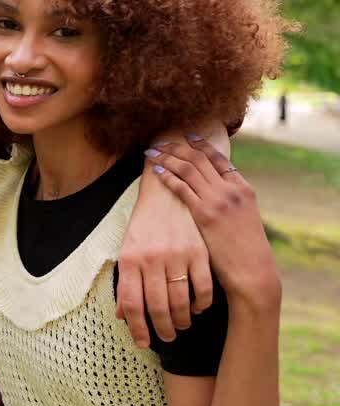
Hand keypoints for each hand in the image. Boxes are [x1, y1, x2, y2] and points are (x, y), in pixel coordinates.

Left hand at [117, 144, 215, 346]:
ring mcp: (177, 256)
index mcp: (129, 260)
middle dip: (162, 329)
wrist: (166, 195)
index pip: (131, 304)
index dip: (137, 328)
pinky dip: (202, 304)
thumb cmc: (144, 228)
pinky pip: (203, 288)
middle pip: (157, 307)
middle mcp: (151, 259)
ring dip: (182, 320)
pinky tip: (198, 308)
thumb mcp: (127, 251)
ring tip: (181, 326)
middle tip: (167, 338)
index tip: (143, 342)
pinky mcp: (199, 252)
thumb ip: (125, 283)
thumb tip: (122, 316)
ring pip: (181, 301)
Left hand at [146, 138, 279, 303]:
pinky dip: (168, 176)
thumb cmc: (246, 248)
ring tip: (152, 151)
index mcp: (244, 188)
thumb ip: (231, 200)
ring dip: (167, 157)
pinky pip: (182, 188)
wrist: (252, 269)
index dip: (201, 145)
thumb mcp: (244, 217)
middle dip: (178, 147)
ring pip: (188, 169)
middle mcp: (232, 190)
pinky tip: (157, 170)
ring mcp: (218, 200)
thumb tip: (215, 191)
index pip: (219, 158)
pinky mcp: (205, 214)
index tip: (187, 136)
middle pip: (200, 159)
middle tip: (161, 141)